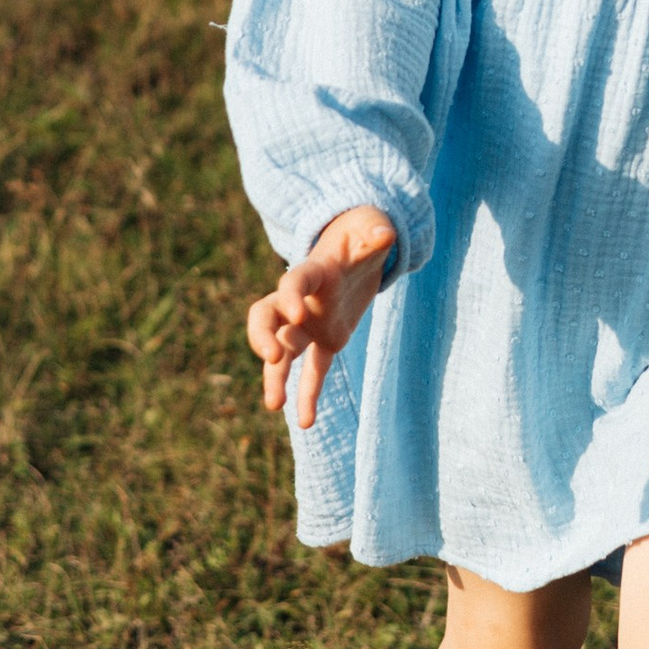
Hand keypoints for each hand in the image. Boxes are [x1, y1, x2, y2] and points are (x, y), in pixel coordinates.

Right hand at [246, 206, 399, 429]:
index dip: (291, 295)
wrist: (359, 249)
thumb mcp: (371, 226)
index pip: (293, 282)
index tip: (295, 313)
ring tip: (274, 405)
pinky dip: (308, 395)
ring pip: (284, 351)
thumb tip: (386, 234)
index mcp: (313, 270)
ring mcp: (310, 324)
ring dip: (276, 377)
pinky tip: (306, 422)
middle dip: (263, 337)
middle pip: (268, 317)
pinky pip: (313, 372)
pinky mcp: (326, 341)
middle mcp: (302, 300)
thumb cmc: (362, 233)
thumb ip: (375, 230)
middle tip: (272, 358)